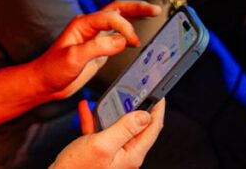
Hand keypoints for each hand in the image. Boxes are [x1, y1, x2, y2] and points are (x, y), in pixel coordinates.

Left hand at [32, 1, 160, 98]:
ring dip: (135, 15)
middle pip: (117, 9)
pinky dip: (129, 31)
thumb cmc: (53, 70)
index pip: (110, 17)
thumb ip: (97, 48)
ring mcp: (94, 36)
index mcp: (83, 24)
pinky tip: (138, 37)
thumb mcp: (73, 58)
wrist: (45, 83)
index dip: (125, 27)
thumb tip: (121, 41)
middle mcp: (89, 27)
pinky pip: (117, 35)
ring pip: (118, 19)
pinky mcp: (98, 48)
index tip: (134, 42)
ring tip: (153, 13)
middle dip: (137, 7)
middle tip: (155, 9)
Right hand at [49, 98, 165, 168]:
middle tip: (136, 90)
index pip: (152, 128)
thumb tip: (145, 116)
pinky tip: (87, 108)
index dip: (157, 108)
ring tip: (110, 96)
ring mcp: (113, 153)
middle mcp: (125, 154)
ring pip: (119, 126)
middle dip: (137, 106)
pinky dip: (95, 118)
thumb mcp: (102, 144)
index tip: (158, 92)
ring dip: (113, 110)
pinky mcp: (100, 152)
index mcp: (131, 154)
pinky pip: (102, 131)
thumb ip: (124, 128)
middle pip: (138, 126)